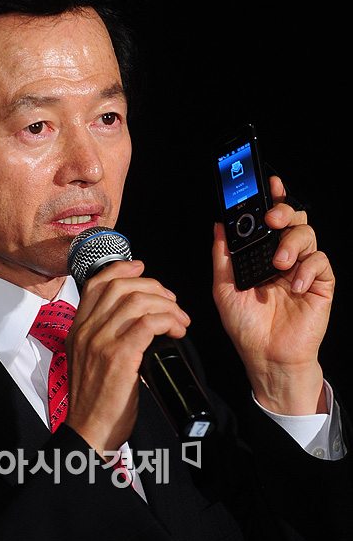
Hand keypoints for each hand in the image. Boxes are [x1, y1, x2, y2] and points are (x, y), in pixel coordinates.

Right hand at [65, 260, 189, 455]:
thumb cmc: (95, 400)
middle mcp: (86, 330)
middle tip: (171, 301)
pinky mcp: (119, 356)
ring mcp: (100, 342)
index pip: (96, 283)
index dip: (121, 269)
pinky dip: (168, 321)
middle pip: (121, 286)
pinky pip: (148, 323)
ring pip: (138, 301)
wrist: (89, 431)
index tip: (141, 268)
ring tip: (180, 320)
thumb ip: (102, 336)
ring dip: (167, 305)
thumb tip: (134, 320)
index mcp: (78, 328)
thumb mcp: (88, 359)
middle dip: (153, 287)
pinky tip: (177, 330)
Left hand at [212, 175, 334, 414]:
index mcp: (261, 256)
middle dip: (284, 211)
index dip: (273, 199)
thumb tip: (218, 225)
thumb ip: (223, 256)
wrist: (267, 357)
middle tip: (272, 218)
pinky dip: (309, 268)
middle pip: (293, 220)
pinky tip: (296, 283)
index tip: (269, 183)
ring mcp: (303, 271)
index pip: (270, 221)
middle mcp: (284, 258)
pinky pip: (321, 263)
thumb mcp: (224, 288)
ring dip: (293, 242)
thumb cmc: (246, 326)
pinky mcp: (321, 285)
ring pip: (308, 235)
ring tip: (279, 262)